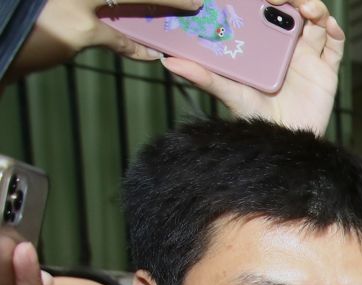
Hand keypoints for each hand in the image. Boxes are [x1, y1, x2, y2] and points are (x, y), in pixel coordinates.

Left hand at [6, 0, 199, 81]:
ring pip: (118, 0)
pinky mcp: (72, 6)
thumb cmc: (40, 32)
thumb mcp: (84, 34)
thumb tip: (148, 53)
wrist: (2, 41)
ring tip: (167, 11)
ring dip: (140, 5)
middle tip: (184, 2)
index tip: (194, 2)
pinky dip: (124, 12)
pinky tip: (138, 25)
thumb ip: (117, 39)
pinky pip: (107, 5)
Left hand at [160, 1, 342, 134]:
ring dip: (315, 8)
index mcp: (261, 44)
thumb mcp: (229, 93)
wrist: (287, 143)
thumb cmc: (256, 119)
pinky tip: (331, 27)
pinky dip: (336, 31)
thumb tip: (168, 61)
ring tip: (311, 10)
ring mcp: (306, 55)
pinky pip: (335, 45)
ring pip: (315, 21)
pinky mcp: (326, 69)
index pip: (265, 11)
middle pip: (292, 10)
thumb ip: (204, 76)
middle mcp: (283, 45)